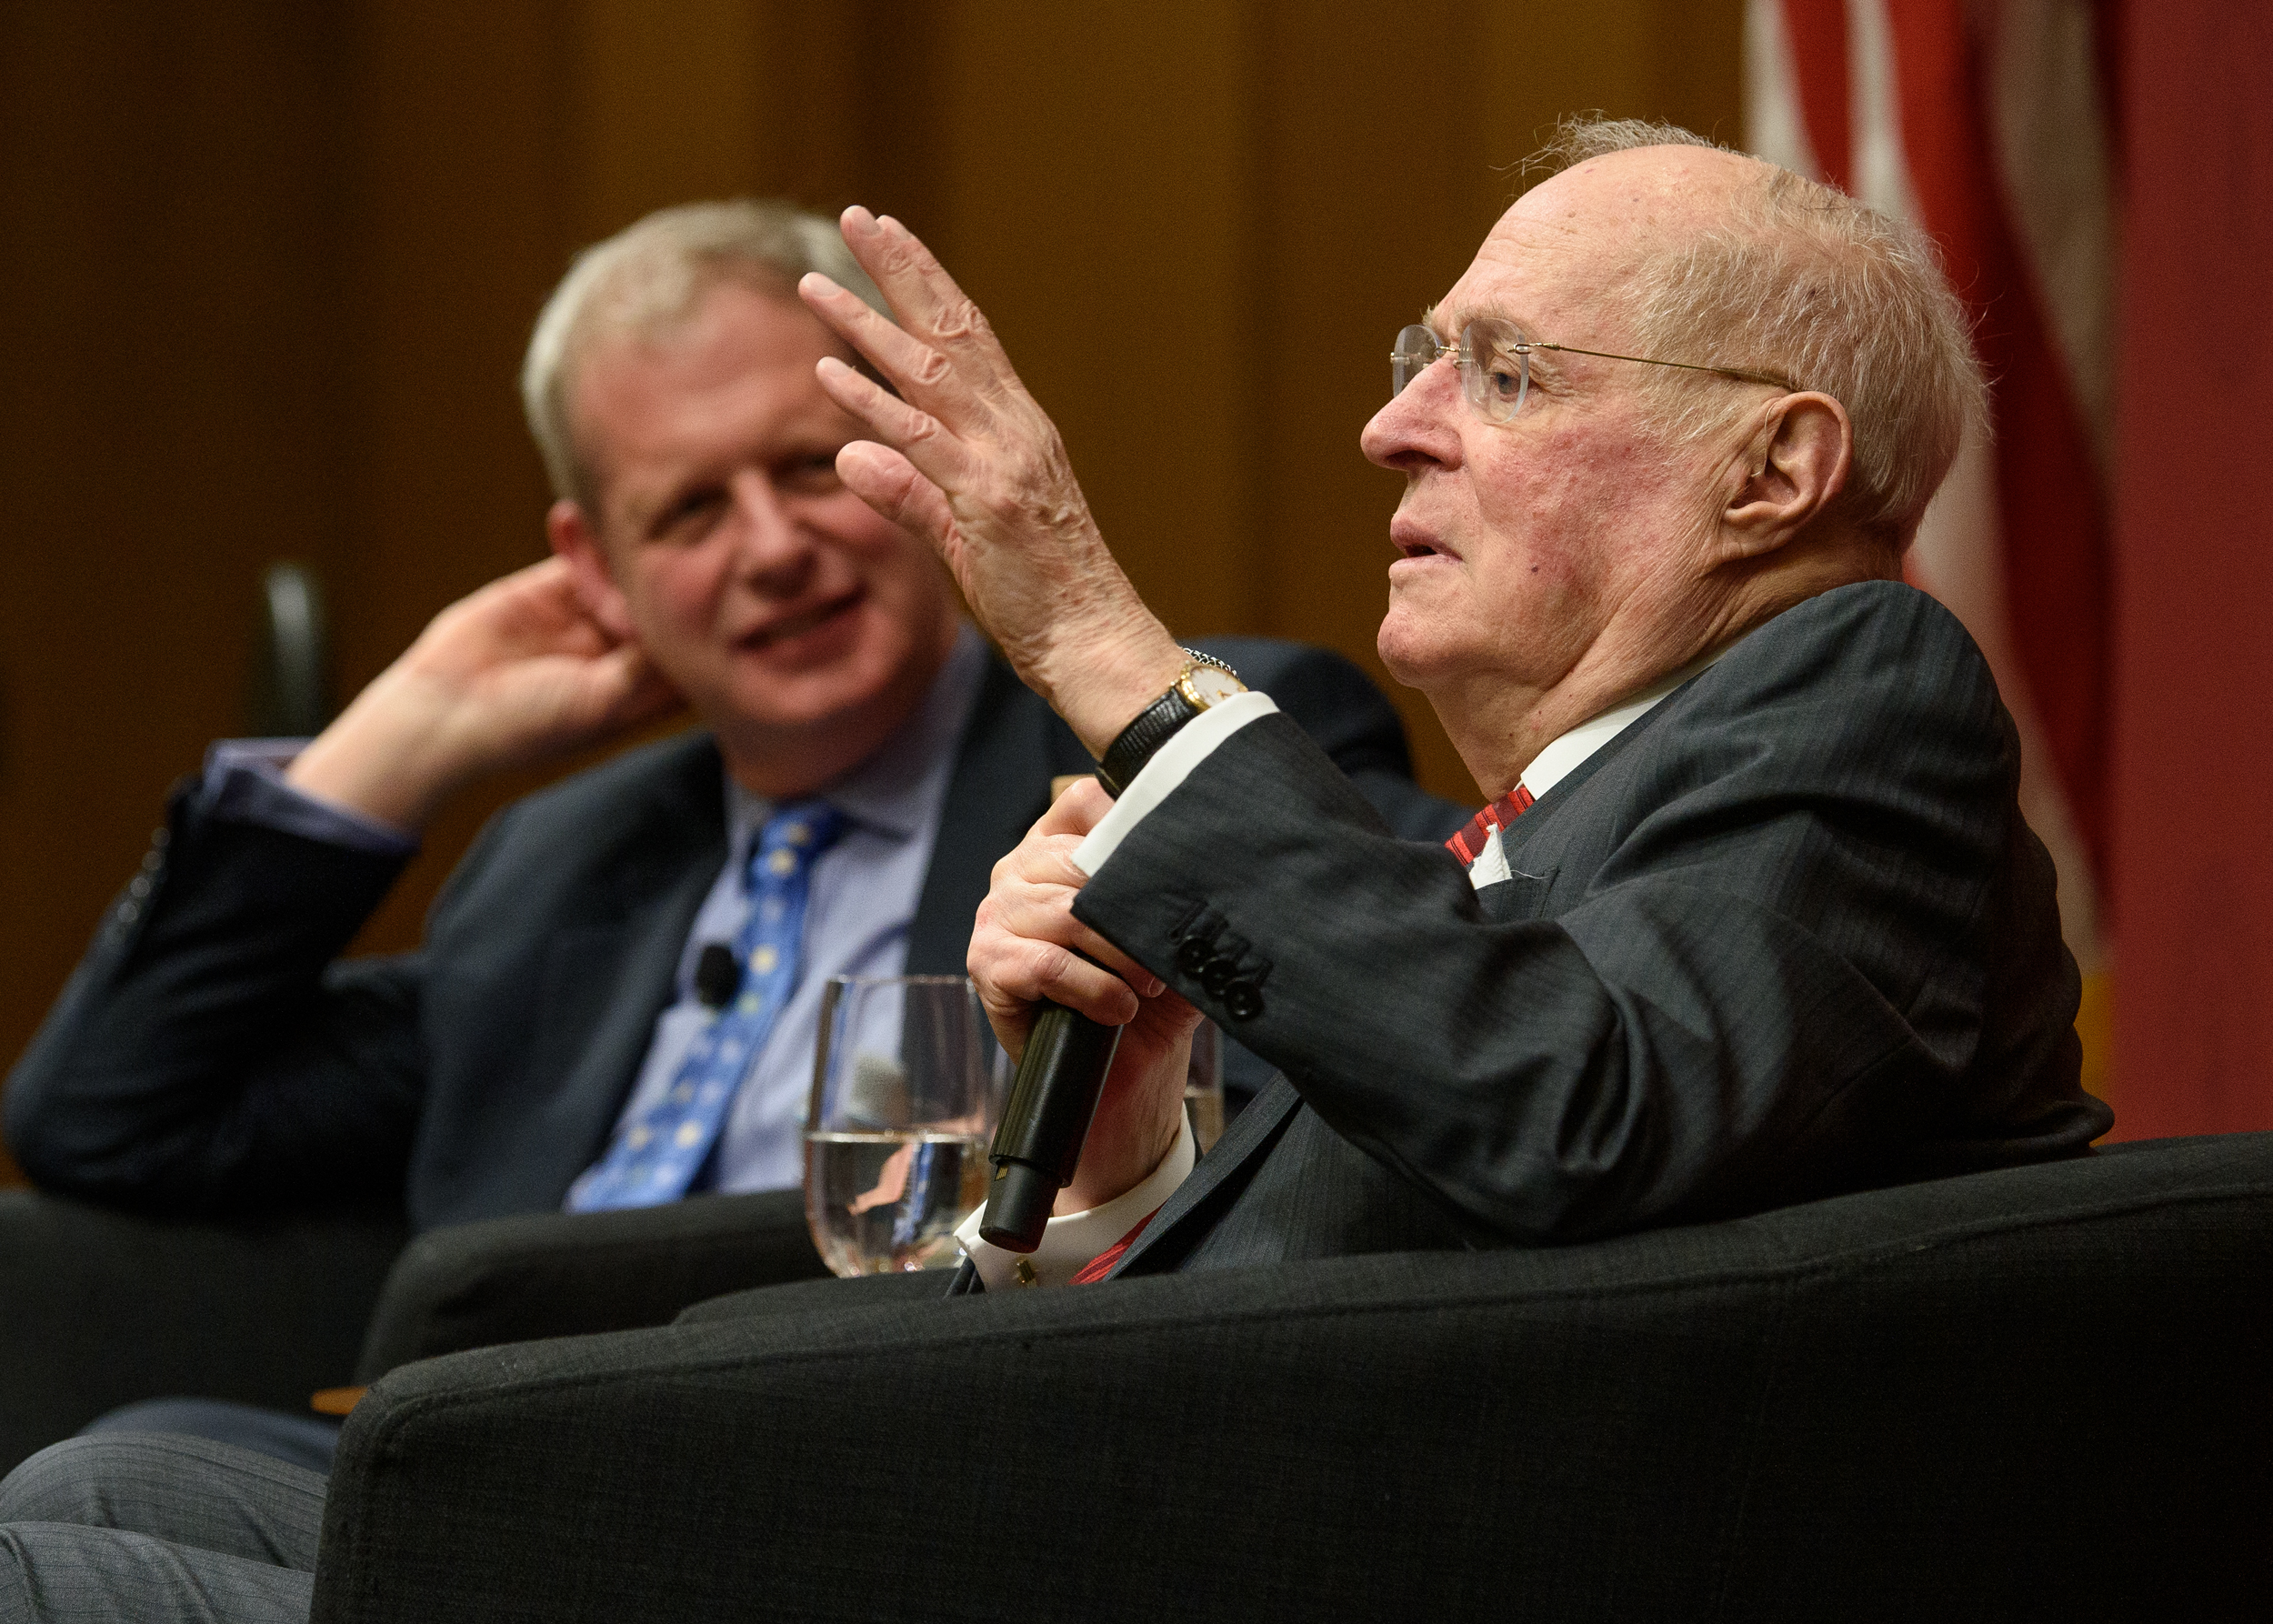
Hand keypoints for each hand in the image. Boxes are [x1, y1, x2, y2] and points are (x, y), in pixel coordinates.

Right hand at [286, 558, 682, 829]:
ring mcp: (588, 618)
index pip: (690, 642)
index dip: (698, 613)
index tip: (700, 582)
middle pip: (661, 599)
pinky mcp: (550, 591)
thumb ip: (647, 667)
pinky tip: (567, 519)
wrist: (445, 711)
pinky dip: (578, 536)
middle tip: (657, 541)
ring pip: (622, 571)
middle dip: (661, 571)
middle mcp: (625, 651)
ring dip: (617, 549)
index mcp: (646, 689)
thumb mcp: (601, 702)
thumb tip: (690, 626)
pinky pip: (577, 556)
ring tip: (614, 525)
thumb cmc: (528, 725)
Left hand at [797, 208, 1185, 754]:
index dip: (927, 282)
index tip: (888, 237)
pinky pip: (922, 446)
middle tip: (857, 214)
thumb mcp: (973, 538)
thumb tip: (849, 453)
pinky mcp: (988, 505)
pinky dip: (874, 407)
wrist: (1099, 646)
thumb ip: (913, 491)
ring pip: (929, 377)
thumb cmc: (1047, 598)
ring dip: (869, 325)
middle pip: (952, 333)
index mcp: (1019, 431)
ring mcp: (1003, 465)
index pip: (970, 339)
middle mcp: (1015, 432)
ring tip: (817, 286)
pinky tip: (829, 374)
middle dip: (902, 269)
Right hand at [969, 779, 1201, 1213]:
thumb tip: (1209, 858)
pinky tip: (1116, 1008)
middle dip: (1132, 908)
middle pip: (1080, 859)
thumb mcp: (1174, 933)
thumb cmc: (1149, 1000)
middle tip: (1161, 952)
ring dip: (1119, 955)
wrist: (1125, 1079)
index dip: (1129, 818)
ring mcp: (997, 914)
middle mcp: (1021, 869)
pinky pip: (1046, 962)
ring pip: (1067, 911)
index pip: (1087, 799)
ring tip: (1144, 985)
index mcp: (1060, 846)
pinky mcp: (987, 964)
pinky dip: (1092, 988)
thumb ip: (1176, 887)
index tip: (1170, 854)